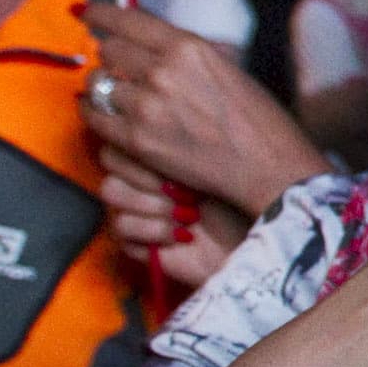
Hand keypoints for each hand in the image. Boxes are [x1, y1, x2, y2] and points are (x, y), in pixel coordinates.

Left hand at [84, 4, 326, 215]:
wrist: (266, 168)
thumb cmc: (258, 119)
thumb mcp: (227, 67)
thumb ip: (186, 53)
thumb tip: (151, 41)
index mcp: (188, 47)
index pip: (128, 20)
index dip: (101, 14)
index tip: (90, 13)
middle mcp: (162, 71)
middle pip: (108, 50)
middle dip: (110, 55)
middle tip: (117, 64)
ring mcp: (146, 107)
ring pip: (97, 83)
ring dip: (105, 87)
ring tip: (118, 94)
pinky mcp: (136, 140)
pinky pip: (94, 117)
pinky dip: (94, 112)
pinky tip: (101, 112)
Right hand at [97, 143, 246, 288]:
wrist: (256, 243)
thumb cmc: (244, 197)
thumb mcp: (215, 158)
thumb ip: (178, 138)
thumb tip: (150, 123)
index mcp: (160, 150)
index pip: (124, 132)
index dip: (144, 145)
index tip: (183, 160)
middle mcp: (144, 176)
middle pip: (110, 158)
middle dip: (151, 175)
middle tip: (188, 192)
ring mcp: (135, 207)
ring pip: (111, 190)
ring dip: (155, 203)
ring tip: (191, 214)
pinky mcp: (133, 239)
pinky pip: (120, 225)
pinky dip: (155, 230)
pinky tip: (185, 235)